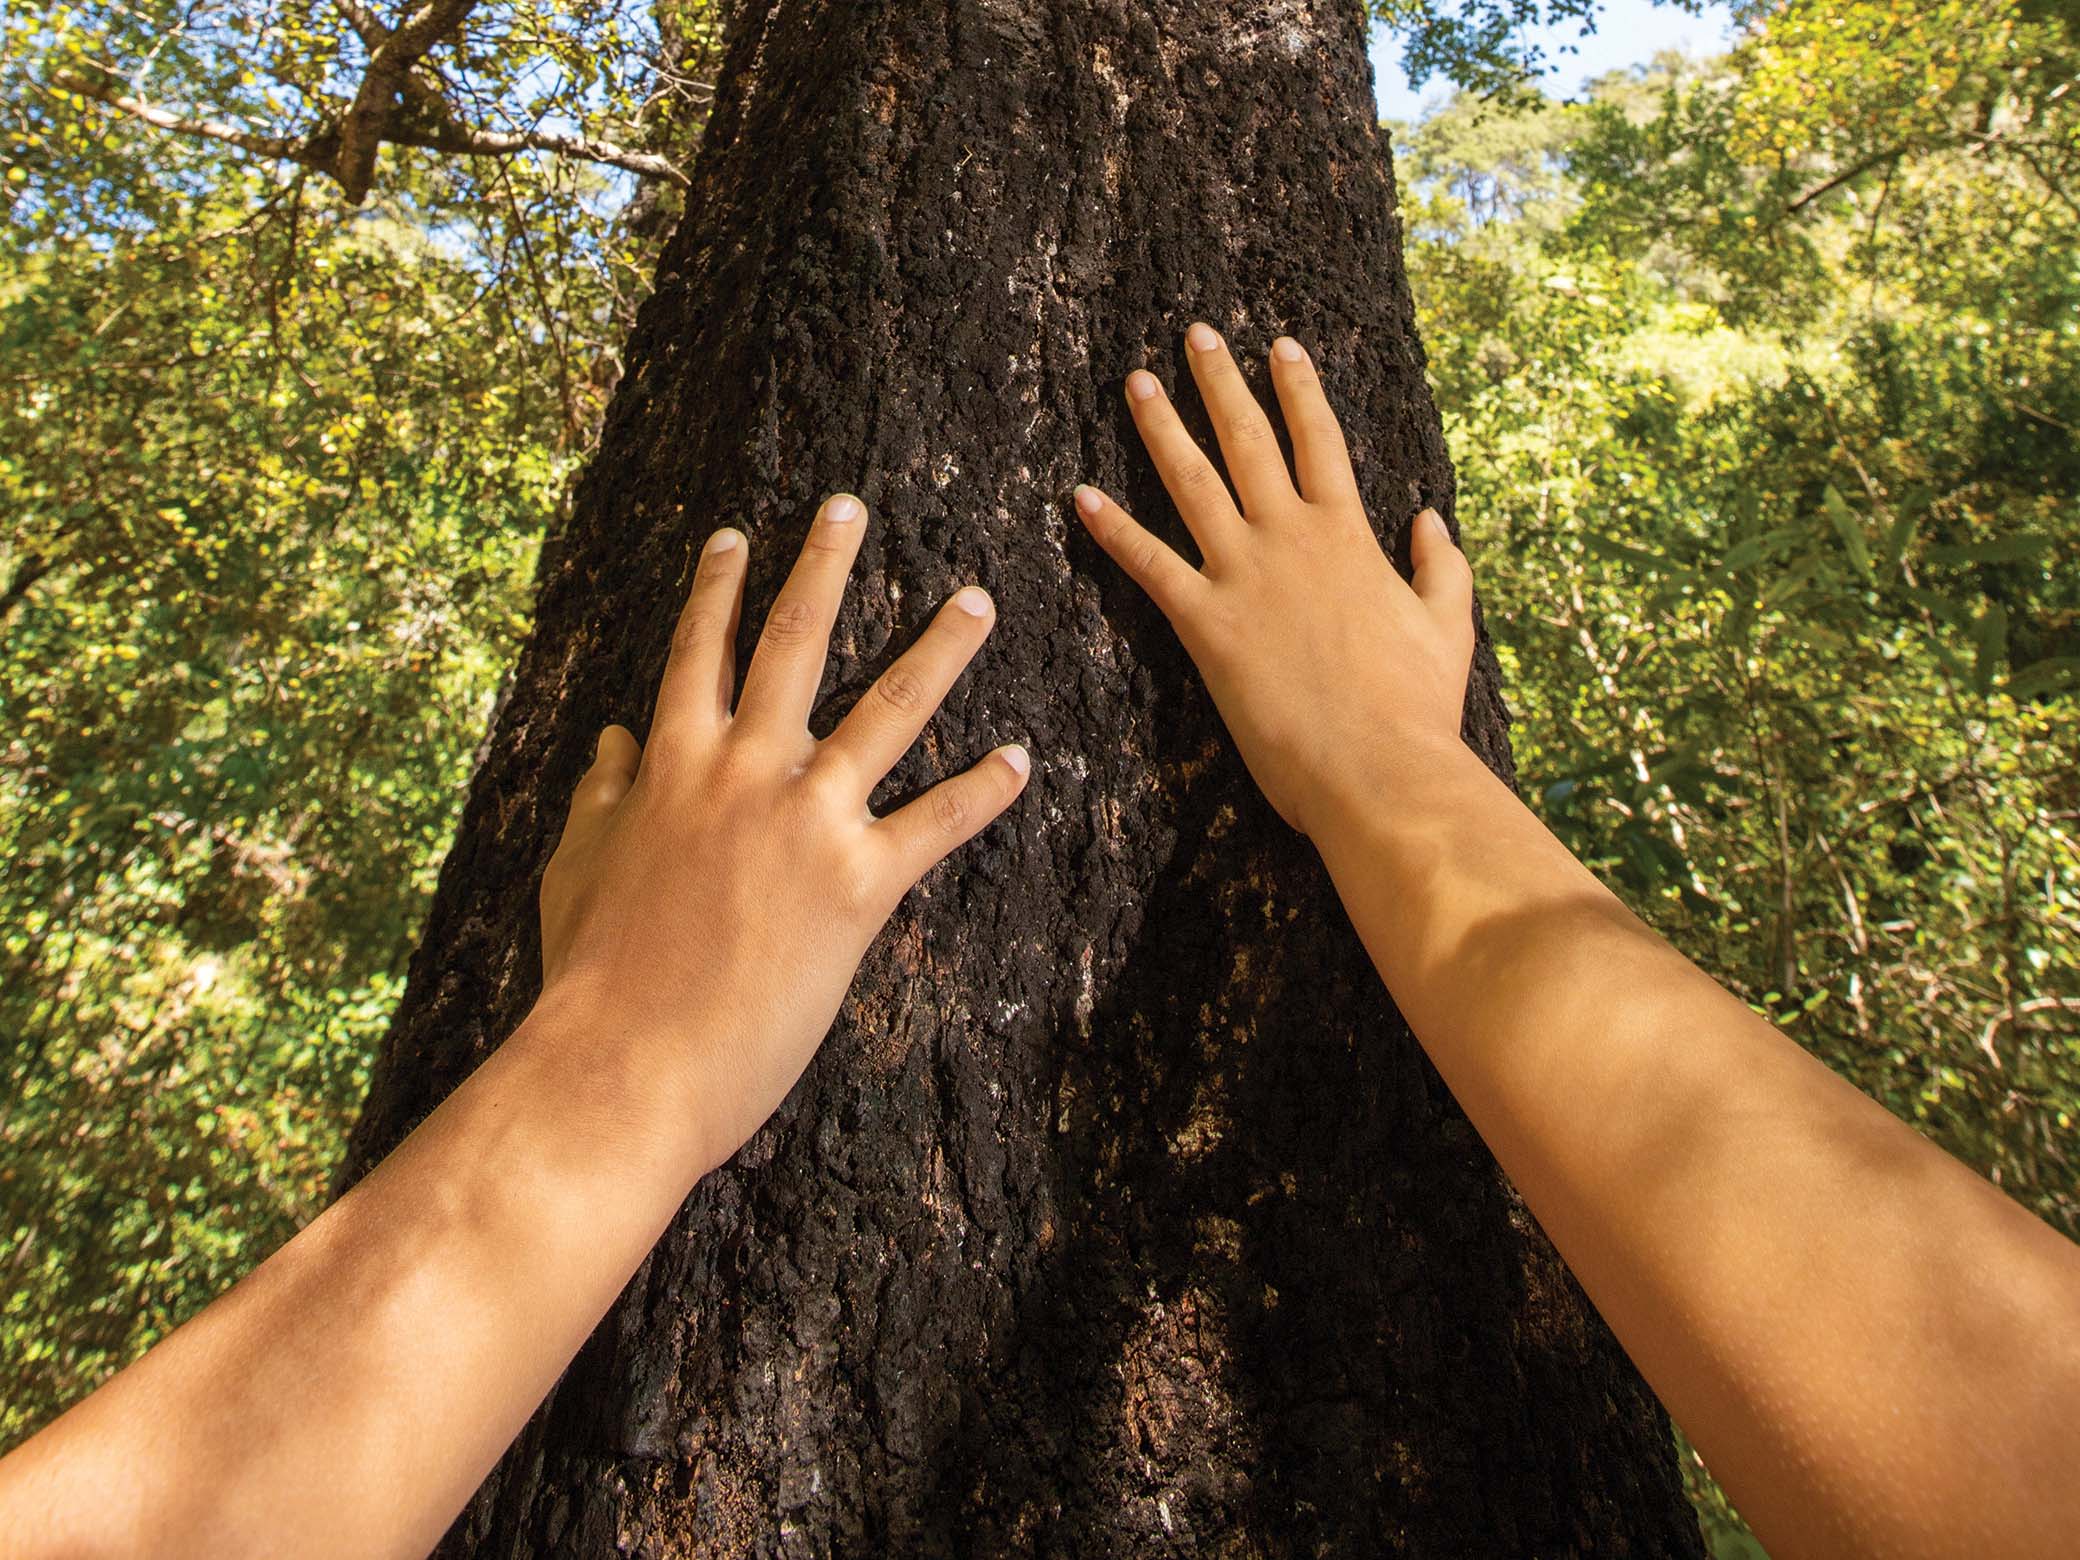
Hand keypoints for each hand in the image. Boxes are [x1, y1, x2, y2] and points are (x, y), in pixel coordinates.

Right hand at [538, 494, 1029, 1174]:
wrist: (624, 1062)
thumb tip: (608, 741)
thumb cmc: (590, 975)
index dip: (716, 588)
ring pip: (887, 710)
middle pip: (794, 644)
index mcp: (671, 763)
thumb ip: (597, 797)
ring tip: (977, 600)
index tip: (737, 534)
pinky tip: (1021, 760)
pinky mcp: (857, 886)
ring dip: (939, 649)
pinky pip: (935, 822)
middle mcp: (744, 770)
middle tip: (852, 507)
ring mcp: (805, 821)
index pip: (697, 652)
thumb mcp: (576, 871)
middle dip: (824, 567)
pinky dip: (982, 791)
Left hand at [1074, 324, 1473, 834]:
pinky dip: (1113, 530)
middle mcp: (1292, 539)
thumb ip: (1440, 566)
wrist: (1379, 767)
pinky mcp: (1206, 624)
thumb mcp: (1448, 624)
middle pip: (1250, 442)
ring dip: (1162, 429)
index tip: (1279, 345)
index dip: (1299, 390)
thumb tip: (1429, 521)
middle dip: (1222, 383)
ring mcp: (1245, 576)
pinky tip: (1080, 497)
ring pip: (1193, 484)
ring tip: (1137, 382)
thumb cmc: (1417, 705)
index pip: (1320, 441)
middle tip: (1196, 335)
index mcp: (1351, 535)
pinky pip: (1149, 565)